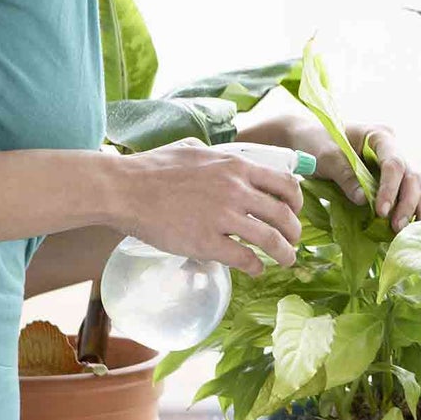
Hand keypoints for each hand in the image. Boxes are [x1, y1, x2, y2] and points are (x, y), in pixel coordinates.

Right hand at [107, 137, 305, 274]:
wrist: (125, 188)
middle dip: (294, 232)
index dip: (295, 201)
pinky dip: (256, 266)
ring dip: (284, 253)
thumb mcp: (195, 149)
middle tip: (293, 241)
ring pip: (271, 239)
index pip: (285, 183)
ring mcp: (223, 217)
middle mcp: (236, 190)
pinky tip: (255, 269)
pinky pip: (244, 258)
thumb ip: (219, 157)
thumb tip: (229, 157)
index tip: (294, 211)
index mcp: (237, 166)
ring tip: (286, 260)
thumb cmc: (154, 168)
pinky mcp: (206, 242)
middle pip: (284, 214)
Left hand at [235, 110, 420, 231]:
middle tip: (397, 227)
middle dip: (408, 203)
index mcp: (380, 136)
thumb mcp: (327, 156)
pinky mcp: (388, 180)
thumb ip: (346, 176)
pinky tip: (413, 228)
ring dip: (415, 210)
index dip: (390, 188)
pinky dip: (409, 211)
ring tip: (411, 233)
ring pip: (414, 187)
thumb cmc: (316, 141)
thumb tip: (364, 200)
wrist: (306, 139)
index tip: (381, 211)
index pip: (394, 162)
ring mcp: (392, 165)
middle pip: (411, 176)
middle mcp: (392, 149)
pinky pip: (404, 195)